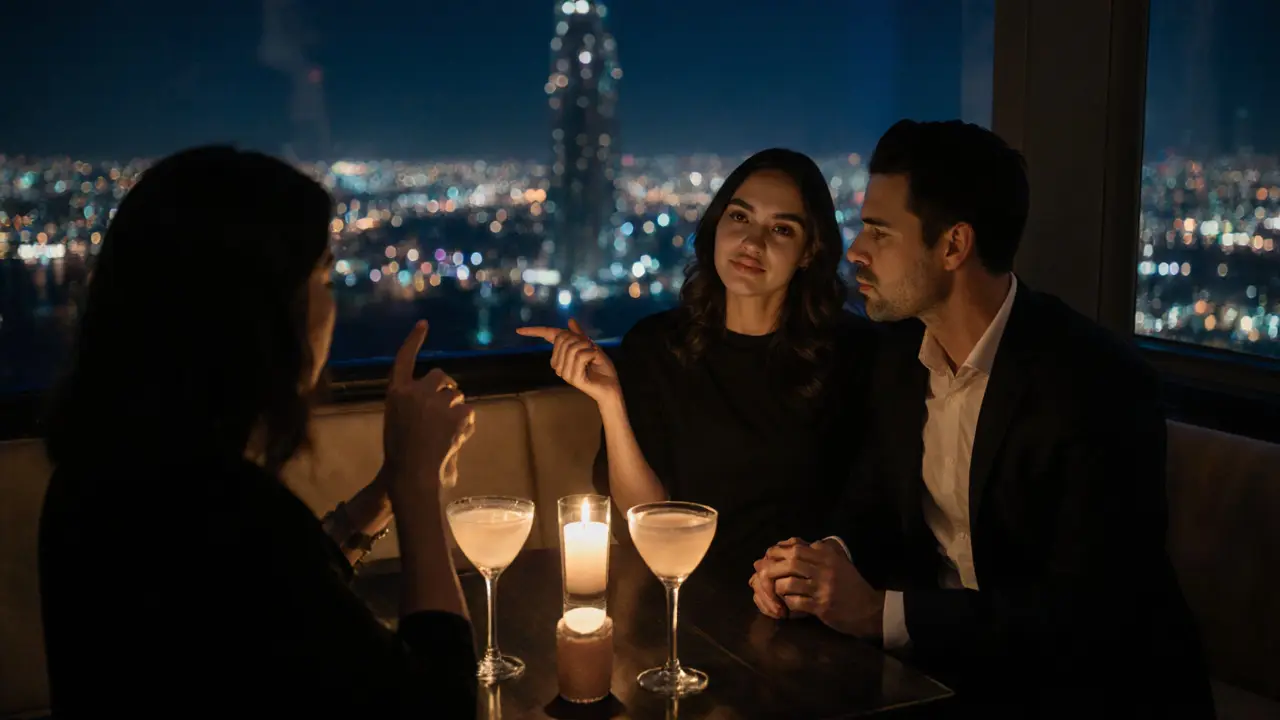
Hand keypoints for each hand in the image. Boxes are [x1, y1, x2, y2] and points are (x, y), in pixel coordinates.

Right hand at [383, 320, 476, 493]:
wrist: (411, 473)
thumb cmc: (402, 451)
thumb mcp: (398, 419)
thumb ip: (415, 402)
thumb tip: (445, 391)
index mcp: (396, 392)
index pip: (404, 359)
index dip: (414, 340)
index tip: (424, 324)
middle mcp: (415, 392)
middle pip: (440, 376)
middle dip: (446, 388)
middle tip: (445, 408)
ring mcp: (436, 402)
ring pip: (456, 395)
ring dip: (456, 407)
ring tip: (445, 431)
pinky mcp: (456, 414)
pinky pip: (468, 410)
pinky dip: (466, 422)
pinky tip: (455, 437)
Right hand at [516, 318, 619, 404]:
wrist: (611, 386)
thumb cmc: (601, 368)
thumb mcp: (591, 346)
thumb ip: (580, 335)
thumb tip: (570, 320)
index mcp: (560, 356)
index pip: (547, 338)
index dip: (533, 331)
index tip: (518, 330)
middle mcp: (558, 364)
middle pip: (564, 338)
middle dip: (581, 339)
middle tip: (591, 349)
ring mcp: (564, 372)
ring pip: (573, 347)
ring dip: (588, 347)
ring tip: (593, 356)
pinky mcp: (572, 378)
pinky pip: (580, 356)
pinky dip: (591, 354)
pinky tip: (594, 361)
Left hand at [759, 538, 883, 636]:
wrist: (870, 610)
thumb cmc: (850, 586)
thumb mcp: (837, 563)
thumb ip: (817, 554)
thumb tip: (787, 546)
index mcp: (827, 555)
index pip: (795, 548)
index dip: (777, 552)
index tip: (768, 557)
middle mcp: (825, 568)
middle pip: (790, 562)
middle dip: (772, 568)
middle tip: (762, 574)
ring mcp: (823, 588)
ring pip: (789, 582)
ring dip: (778, 587)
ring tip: (776, 591)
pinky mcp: (822, 606)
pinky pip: (795, 601)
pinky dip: (787, 603)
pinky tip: (787, 605)